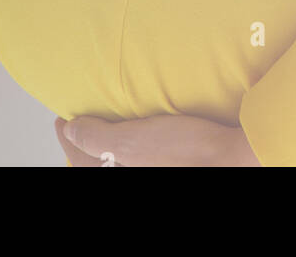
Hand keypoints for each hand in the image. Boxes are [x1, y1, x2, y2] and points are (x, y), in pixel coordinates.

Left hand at [54, 112, 261, 166]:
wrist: (233, 158)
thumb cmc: (187, 152)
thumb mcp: (134, 141)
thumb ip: (98, 138)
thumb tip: (71, 131)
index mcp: (119, 177)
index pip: (80, 158)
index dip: (67, 136)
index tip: (62, 118)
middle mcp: (135, 176)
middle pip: (99, 165)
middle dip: (86, 146)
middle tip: (79, 124)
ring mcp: (152, 172)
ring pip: (119, 163)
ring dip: (108, 147)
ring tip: (106, 126)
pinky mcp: (170, 166)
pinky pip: (138, 161)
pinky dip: (130, 150)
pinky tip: (140, 134)